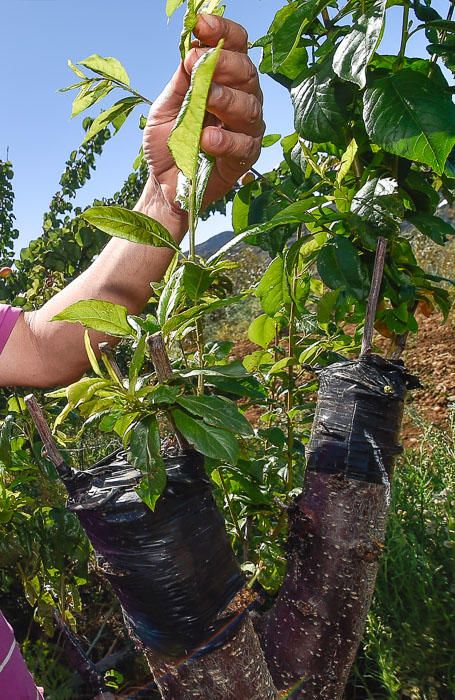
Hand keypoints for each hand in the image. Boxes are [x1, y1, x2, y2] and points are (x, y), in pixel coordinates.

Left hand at [137, 14, 264, 239]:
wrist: (165, 185)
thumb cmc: (168, 144)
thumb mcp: (166, 107)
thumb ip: (181, 82)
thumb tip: (191, 52)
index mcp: (224, 81)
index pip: (235, 47)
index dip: (222, 31)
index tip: (201, 24)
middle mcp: (242, 100)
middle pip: (247, 72)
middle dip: (225, 63)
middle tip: (198, 62)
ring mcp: (246, 129)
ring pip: (249, 106)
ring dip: (226, 98)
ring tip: (205, 98)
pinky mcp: (245, 158)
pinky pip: (243, 145)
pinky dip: (225, 139)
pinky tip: (207, 138)